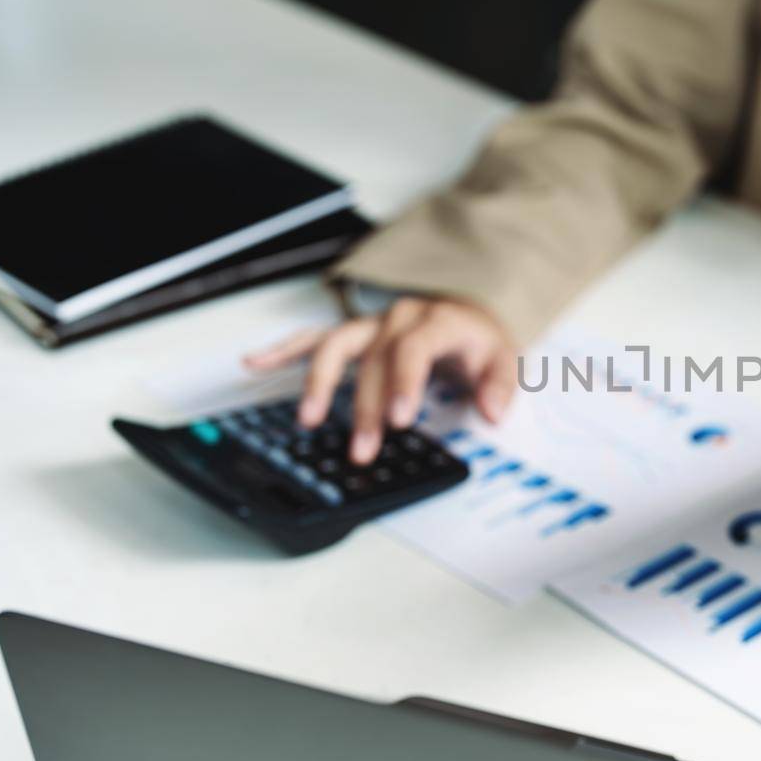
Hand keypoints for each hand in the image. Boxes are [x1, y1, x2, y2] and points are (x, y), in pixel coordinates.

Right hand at [243, 296, 517, 464]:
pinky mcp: (355, 334)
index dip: (404, 382)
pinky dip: (283, 351)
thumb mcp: (504, 359)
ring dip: (320, 382)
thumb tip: (493, 412)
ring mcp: (372, 325)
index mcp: (436, 321)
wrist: (469, 312)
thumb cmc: (479, 341)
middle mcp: (399, 318)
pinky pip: (314, 339)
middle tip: (363, 448)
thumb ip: (500, 386)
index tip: (400, 419)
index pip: (414, 349)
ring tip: (309, 417)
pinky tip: (255, 363)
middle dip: (366, 407)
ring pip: (337, 346)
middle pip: (373, 359)